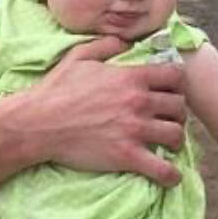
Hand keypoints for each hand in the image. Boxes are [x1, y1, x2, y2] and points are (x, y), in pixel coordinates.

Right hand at [23, 37, 186, 184]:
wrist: (38, 124)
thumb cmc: (56, 90)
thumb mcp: (79, 57)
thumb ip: (107, 45)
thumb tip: (125, 42)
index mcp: (131, 77)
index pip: (175, 76)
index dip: (177, 83)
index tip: (170, 91)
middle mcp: (139, 102)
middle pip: (179, 106)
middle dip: (177, 112)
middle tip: (168, 118)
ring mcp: (135, 130)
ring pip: (176, 135)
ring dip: (176, 140)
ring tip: (168, 144)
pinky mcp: (127, 156)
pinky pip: (163, 169)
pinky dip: (171, 175)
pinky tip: (170, 176)